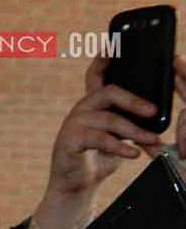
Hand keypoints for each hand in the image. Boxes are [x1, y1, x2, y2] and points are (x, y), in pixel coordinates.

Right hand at [30, 55, 180, 228]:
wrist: (77, 184)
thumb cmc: (100, 156)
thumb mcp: (119, 135)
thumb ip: (133, 122)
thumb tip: (159, 119)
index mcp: (94, 103)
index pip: (96, 75)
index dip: (104, 59)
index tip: (113, 44)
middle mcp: (81, 108)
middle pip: (109, 92)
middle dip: (134, 101)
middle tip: (153, 112)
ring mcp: (73, 124)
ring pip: (109, 119)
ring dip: (134, 131)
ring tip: (152, 141)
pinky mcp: (69, 141)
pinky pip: (99, 139)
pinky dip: (119, 147)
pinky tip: (133, 154)